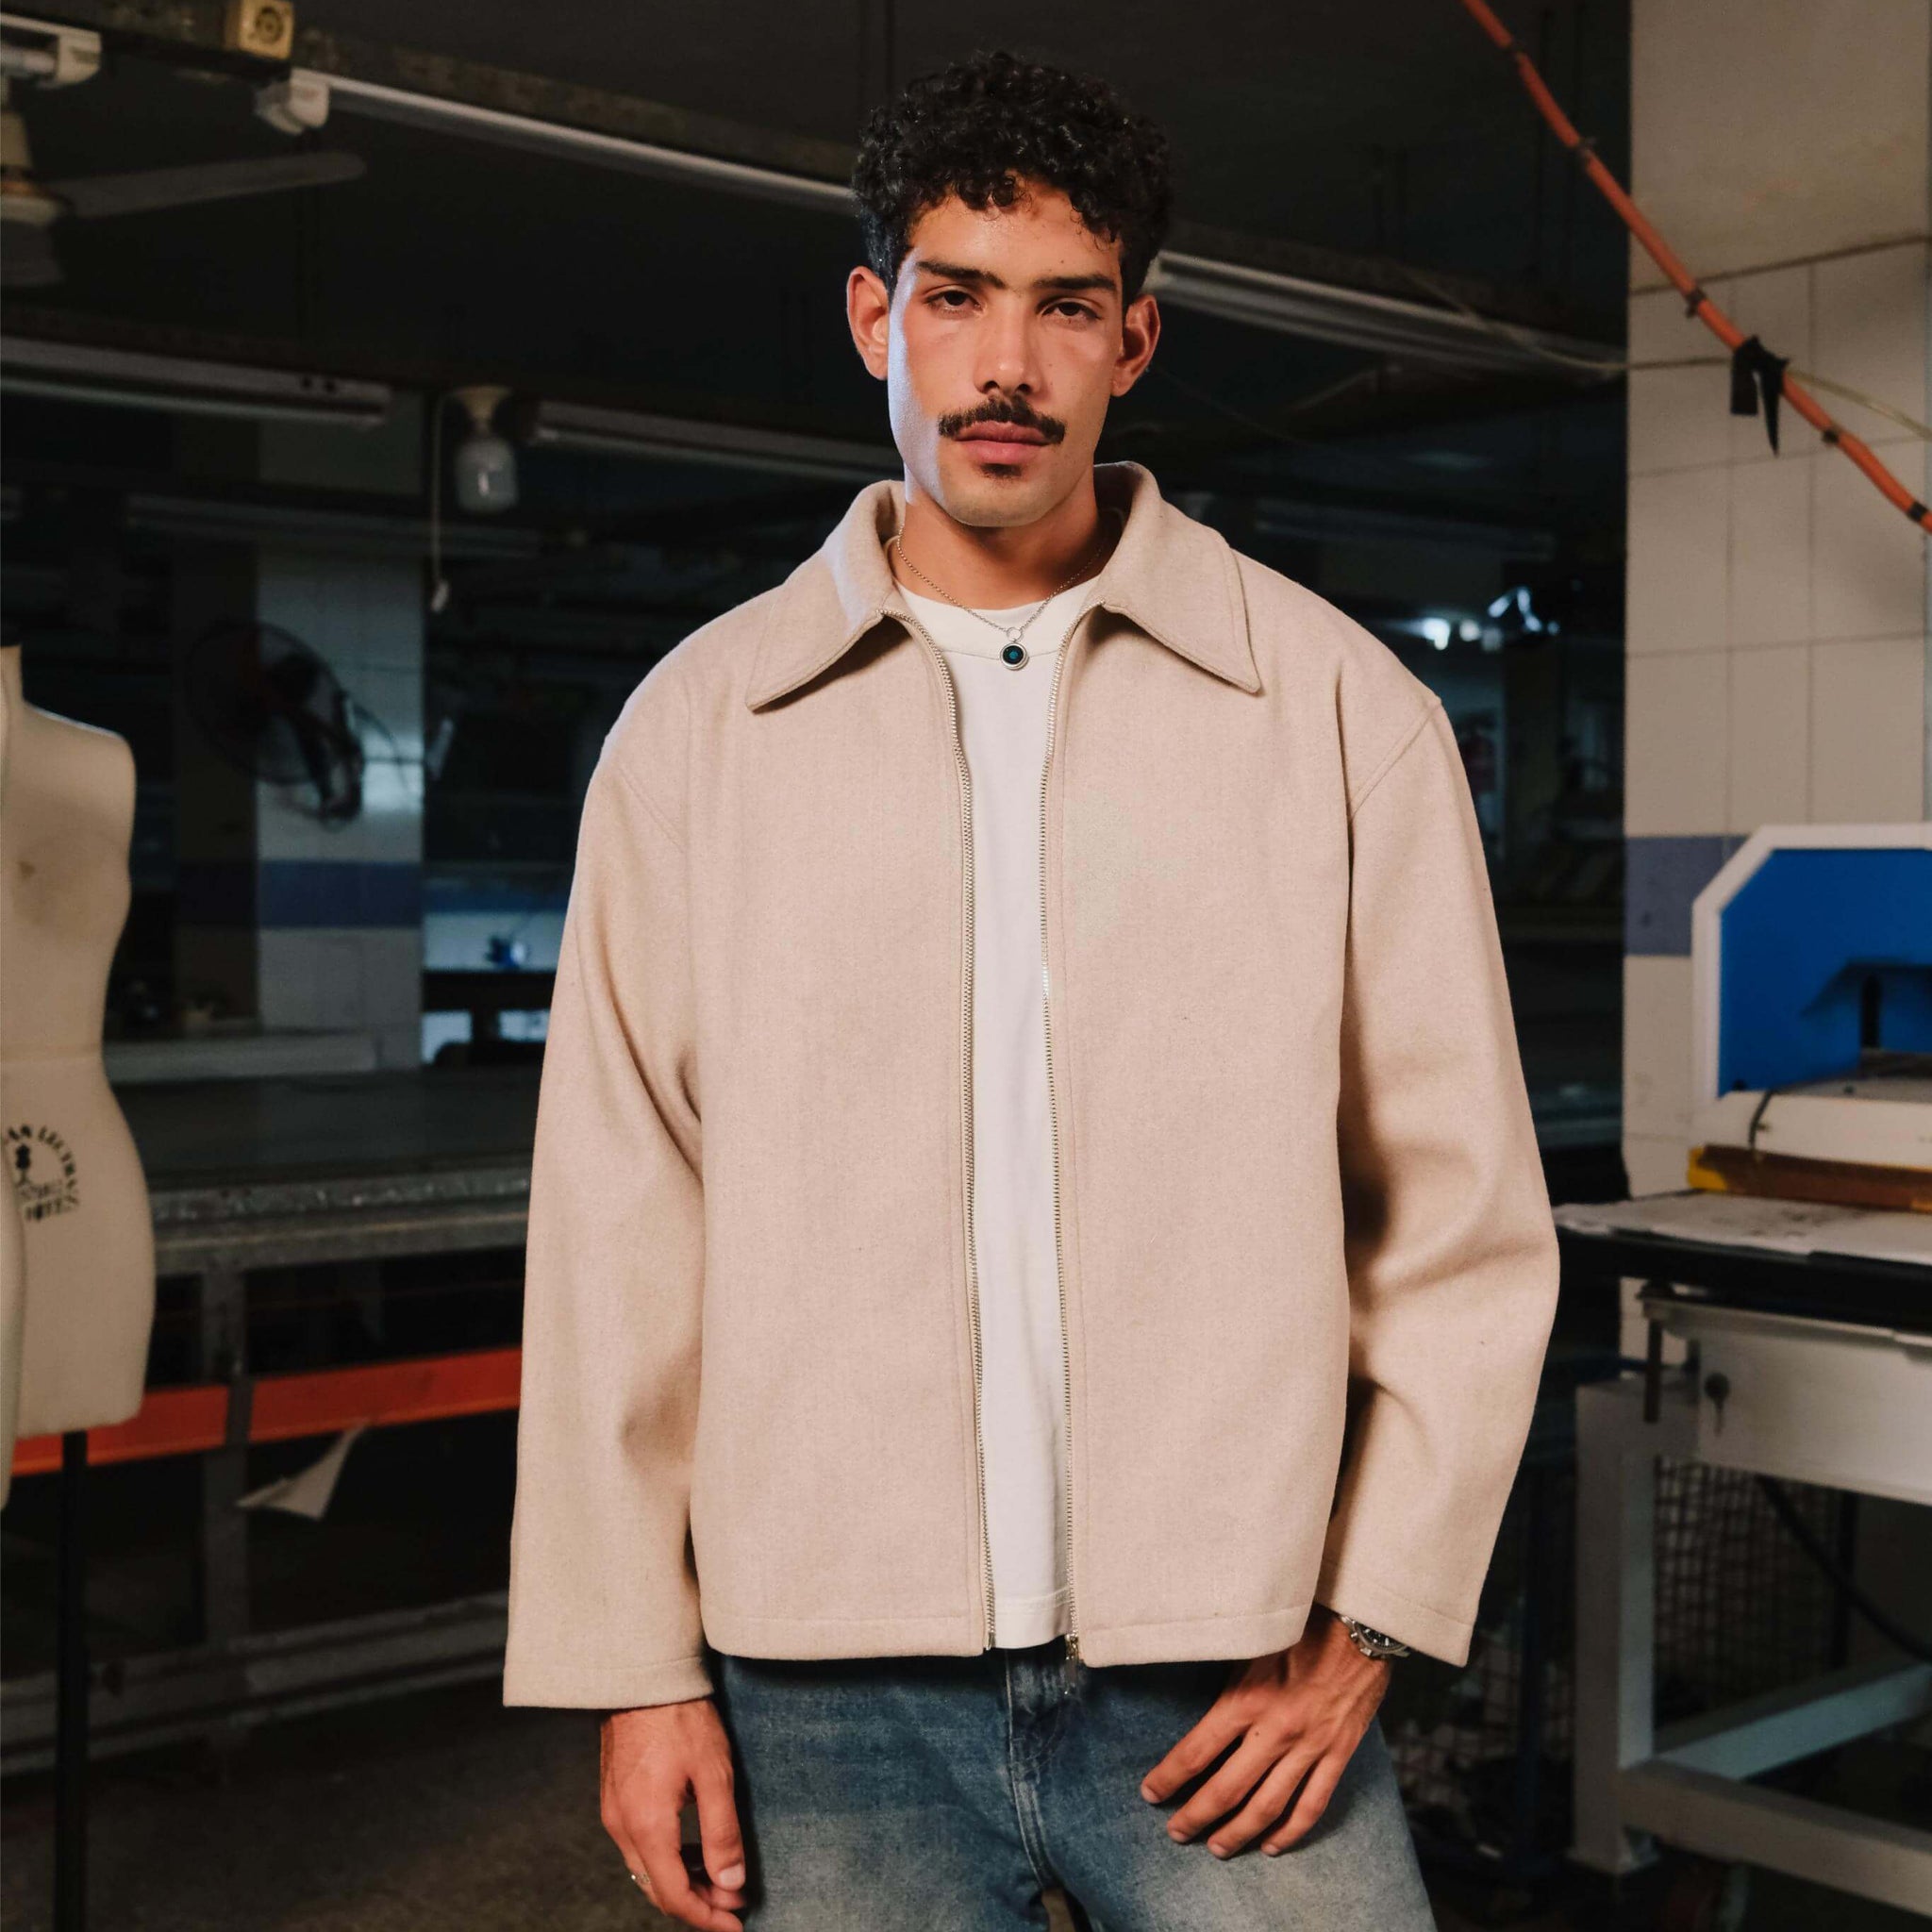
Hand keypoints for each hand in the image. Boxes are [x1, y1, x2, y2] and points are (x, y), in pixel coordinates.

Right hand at [600, 1697, 747, 1929]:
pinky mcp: (614, 1800)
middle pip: (658, 1889)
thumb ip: (722, 1832)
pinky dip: (667, 1860)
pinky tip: (693, 1850)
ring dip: (682, 1882)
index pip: (674, 1895)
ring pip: (647, 1871)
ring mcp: (613, 1814)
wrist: (641, 1677)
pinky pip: (639, 1848)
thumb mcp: (714, 1773)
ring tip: (720, 1879)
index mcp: (647, 1825)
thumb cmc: (681, 1718)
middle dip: (697, 1903)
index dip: (706, 1917)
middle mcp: (622, 1827)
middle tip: (735, 1903)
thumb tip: (731, 1883)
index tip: (736, 1925)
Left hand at [1138, 1607, 1391, 1857]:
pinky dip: (1291, 1832)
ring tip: (1216, 1848)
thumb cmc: (1299, 1628)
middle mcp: (1276, 1730)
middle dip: (1196, 1816)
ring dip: (1239, 1833)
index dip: (1169, 1777)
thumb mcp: (1250, 1646)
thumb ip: (1227, 1685)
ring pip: (1268, 1807)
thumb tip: (1194, 1714)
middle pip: (1228, 1789)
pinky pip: (1312, 1805)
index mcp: (1247, 1699)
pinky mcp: (1338, 1755)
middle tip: (1175, 1833)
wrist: (1359, 1626)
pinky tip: (1272, 1847)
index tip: (1150, 1793)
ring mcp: (1310, 1747)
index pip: (1197, 1751)